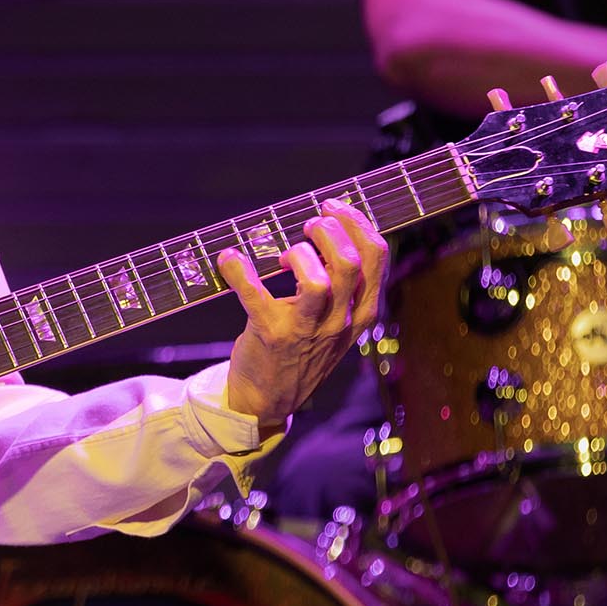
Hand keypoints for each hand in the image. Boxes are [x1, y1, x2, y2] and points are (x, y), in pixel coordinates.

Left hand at [215, 199, 385, 428]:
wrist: (269, 399)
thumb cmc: (302, 347)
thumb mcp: (337, 320)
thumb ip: (343, 284)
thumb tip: (332, 226)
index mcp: (363, 311)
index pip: (377, 256)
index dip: (356, 222)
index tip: (333, 206)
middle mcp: (342, 322)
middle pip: (351, 263)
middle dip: (328, 231)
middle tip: (307, 226)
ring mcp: (308, 331)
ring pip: (319, 282)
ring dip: (298, 254)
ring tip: (283, 253)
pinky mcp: (273, 335)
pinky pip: (255, 295)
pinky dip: (239, 271)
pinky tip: (229, 259)